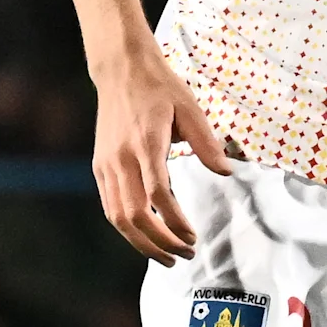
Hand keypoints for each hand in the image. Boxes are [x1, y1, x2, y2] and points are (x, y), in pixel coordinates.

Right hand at [89, 40, 230, 264]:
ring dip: (142, 244)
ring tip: (167, 257)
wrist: (120, 69)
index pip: (158, 194)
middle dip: (160, 243)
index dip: (174, 222)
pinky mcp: (100, 167)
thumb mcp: (190, 107)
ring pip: (118, 218)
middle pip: (134, 215)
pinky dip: (128, 229)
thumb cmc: (160, 87)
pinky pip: (110, 207)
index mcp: (146, 143)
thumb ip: (207, 142)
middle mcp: (121, 158)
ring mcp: (106, 165)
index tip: (192, 237)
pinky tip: (148, 237)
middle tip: (184, 256)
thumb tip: (226, 172)